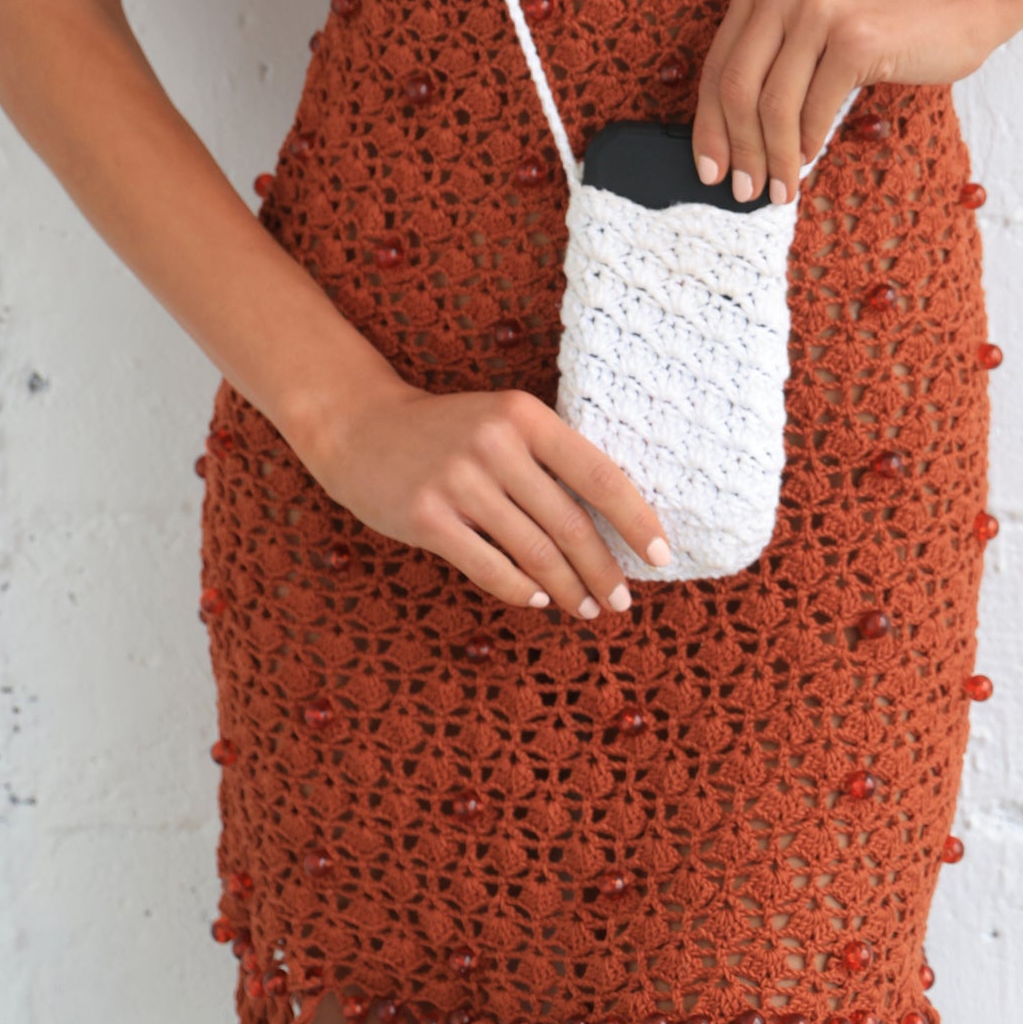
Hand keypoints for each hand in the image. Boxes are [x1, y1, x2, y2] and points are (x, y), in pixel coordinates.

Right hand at [299, 374, 669, 615]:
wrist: (361, 426)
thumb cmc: (448, 432)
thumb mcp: (501, 423)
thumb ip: (547, 461)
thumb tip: (612, 526)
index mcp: (524, 414)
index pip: (598, 473)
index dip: (636, 519)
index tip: (662, 555)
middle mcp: (495, 444)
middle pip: (569, 524)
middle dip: (604, 570)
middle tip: (623, 602)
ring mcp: (459, 481)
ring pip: (534, 553)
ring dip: (568, 590)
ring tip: (586, 609)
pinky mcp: (427, 517)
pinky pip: (489, 568)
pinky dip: (519, 589)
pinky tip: (536, 599)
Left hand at [691, 0, 1004, 205]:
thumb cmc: (880, 22)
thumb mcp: (809, 23)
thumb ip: (767, 60)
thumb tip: (726, 138)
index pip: (717, 63)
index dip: (708, 125)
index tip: (708, 168)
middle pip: (736, 86)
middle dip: (737, 148)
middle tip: (743, 190)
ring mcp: (820, 7)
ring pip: (773, 104)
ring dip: (773, 157)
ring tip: (778, 189)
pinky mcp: (854, 37)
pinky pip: (815, 108)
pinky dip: (806, 143)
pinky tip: (807, 160)